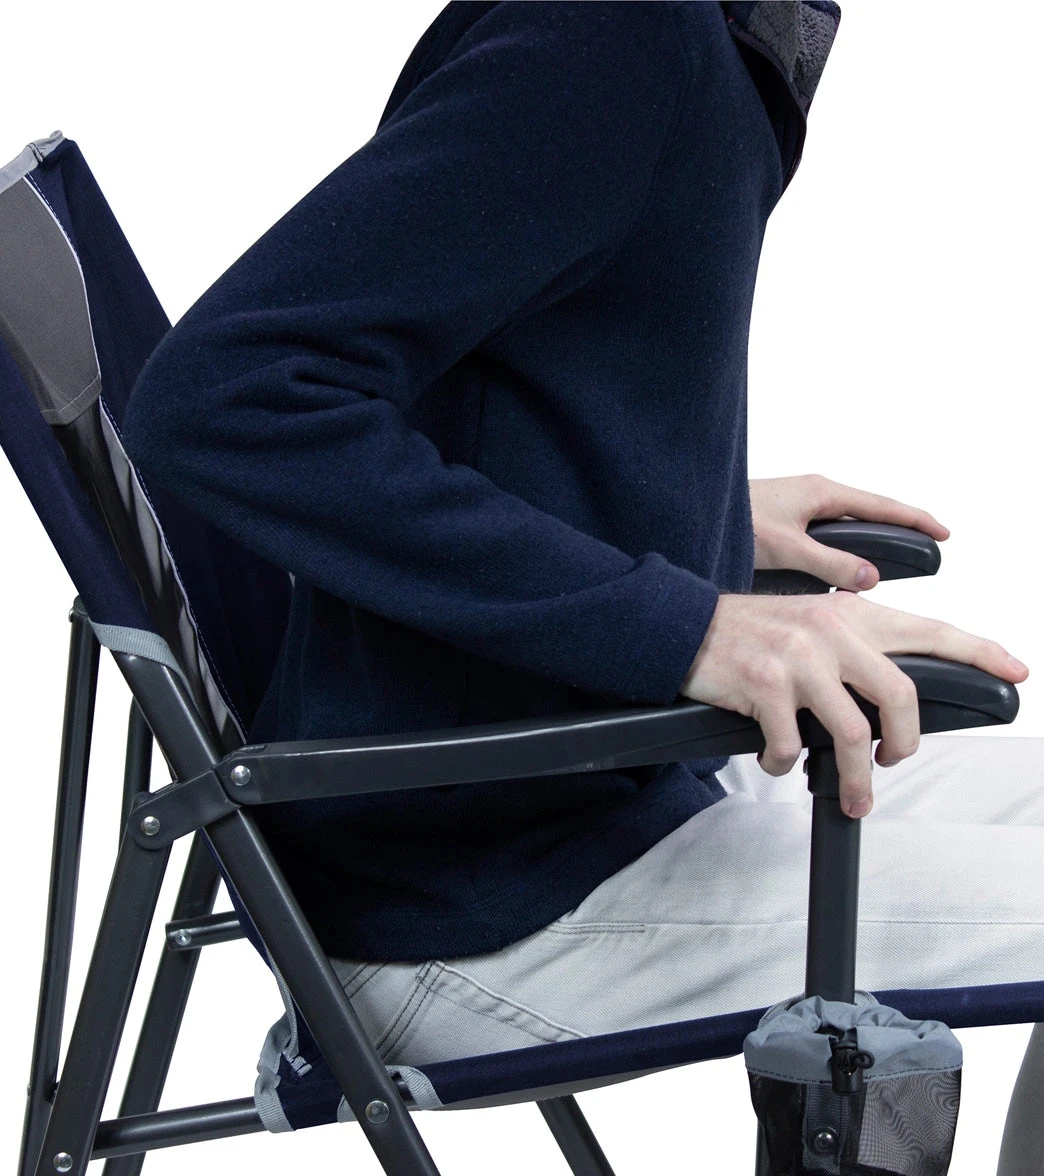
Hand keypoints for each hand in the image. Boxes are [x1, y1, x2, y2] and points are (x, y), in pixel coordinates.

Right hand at [679, 591, 1028, 817]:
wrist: (684, 625)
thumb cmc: (750, 631)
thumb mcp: (810, 623)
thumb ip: (854, 647)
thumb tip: (893, 698)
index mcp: (850, 615)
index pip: (931, 630)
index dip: (980, 652)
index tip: (1015, 671)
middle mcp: (831, 632)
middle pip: (902, 696)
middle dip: (905, 744)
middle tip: (893, 762)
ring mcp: (799, 659)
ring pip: (853, 733)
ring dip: (857, 777)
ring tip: (852, 794)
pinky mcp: (766, 686)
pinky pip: (792, 745)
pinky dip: (784, 762)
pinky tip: (774, 758)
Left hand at [749, 474, 949, 591]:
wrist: (690, 516)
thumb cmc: (731, 522)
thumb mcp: (786, 547)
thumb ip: (829, 564)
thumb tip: (871, 577)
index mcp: (821, 492)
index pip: (883, 505)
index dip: (916, 521)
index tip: (944, 534)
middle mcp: (813, 496)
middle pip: (868, 517)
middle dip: (895, 535)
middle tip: (922, 557)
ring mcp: (799, 509)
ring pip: (845, 531)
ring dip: (864, 549)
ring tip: (885, 572)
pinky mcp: (784, 523)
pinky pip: (824, 539)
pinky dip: (838, 555)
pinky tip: (838, 576)